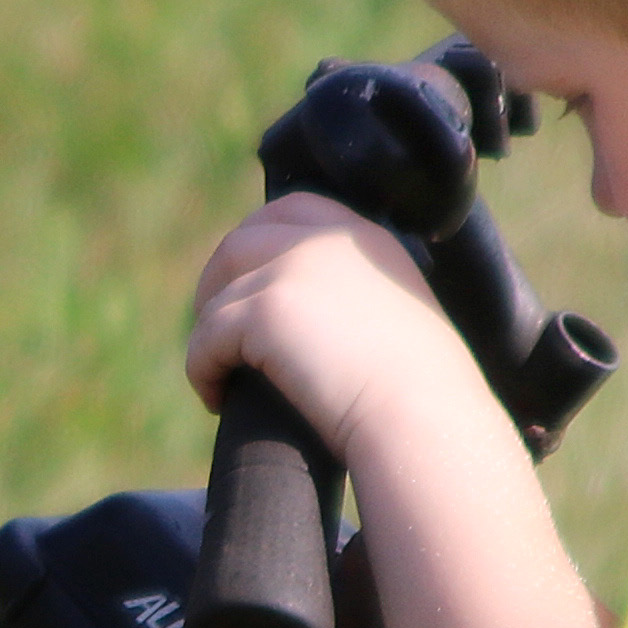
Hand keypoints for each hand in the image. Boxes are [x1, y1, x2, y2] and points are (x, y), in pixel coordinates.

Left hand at [181, 194, 482, 460]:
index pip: (294, 209)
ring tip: (218, 374)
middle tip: (217, 332)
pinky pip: (206, 338)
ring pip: (219, 295)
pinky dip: (202, 370)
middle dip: (219, 282)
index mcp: (366, 238)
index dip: (259, 241)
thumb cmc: (424, 395)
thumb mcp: (398, 318)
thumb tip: (310, 325)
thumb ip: (357, 298)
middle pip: (242, 240)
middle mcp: (327, 240)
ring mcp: (293, 269)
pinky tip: (217, 400)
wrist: (425, 418)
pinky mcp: (265, 310)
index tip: (246, 282)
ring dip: (208, 333)